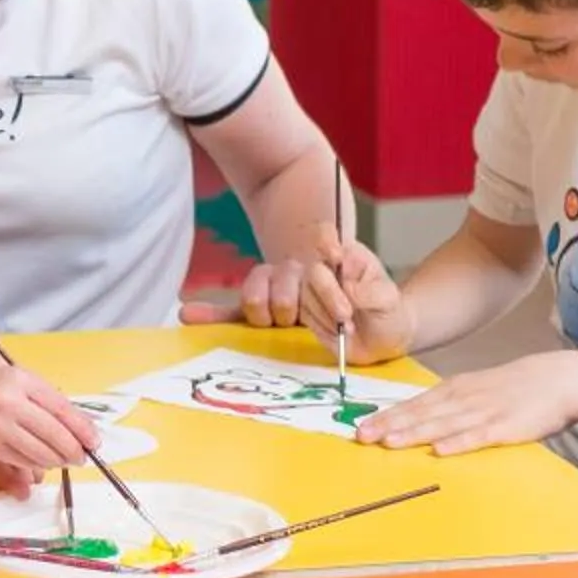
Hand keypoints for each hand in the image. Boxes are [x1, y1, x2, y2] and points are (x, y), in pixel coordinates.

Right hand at [0, 363, 96, 496]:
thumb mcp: (24, 380)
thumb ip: (52, 401)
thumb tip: (82, 429)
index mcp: (21, 382)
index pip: (61, 410)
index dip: (82, 430)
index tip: (94, 442)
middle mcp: (9, 404)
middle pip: (53, 435)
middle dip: (73, 451)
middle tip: (82, 456)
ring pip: (39, 454)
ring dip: (58, 460)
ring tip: (64, 459)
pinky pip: (21, 462)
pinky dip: (37, 465)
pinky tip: (44, 462)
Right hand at [181, 233, 410, 359]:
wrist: (382, 329)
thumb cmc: (385, 311)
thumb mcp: (388, 298)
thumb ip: (372, 294)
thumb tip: (351, 298)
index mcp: (332, 258)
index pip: (316, 248)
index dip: (326, 272)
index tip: (343, 295)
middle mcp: (302, 271)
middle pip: (286, 276)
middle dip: (310, 300)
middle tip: (339, 319)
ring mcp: (283, 291)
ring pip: (257, 292)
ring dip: (269, 307)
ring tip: (288, 320)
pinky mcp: (270, 314)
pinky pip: (236, 313)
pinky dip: (213, 314)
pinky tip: (189, 314)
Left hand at [352, 350, 577, 454]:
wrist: (559, 378)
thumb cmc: (515, 387)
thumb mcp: (476, 388)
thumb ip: (449, 403)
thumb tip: (418, 417)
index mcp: (455, 389)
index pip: (413, 404)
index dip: (386, 416)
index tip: (360, 427)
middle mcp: (463, 398)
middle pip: (420, 413)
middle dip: (389, 425)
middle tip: (361, 437)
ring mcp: (484, 412)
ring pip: (442, 424)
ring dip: (414, 433)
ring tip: (388, 443)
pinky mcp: (506, 427)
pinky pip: (478, 436)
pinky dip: (458, 443)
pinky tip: (440, 451)